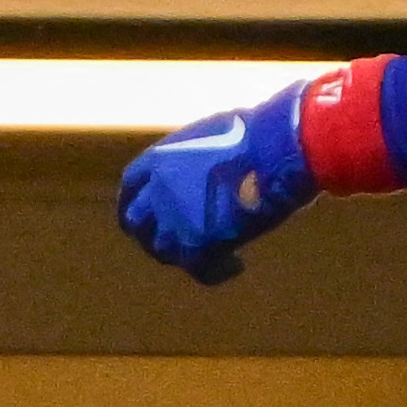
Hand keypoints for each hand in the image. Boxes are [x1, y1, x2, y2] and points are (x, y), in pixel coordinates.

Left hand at [118, 83, 317, 283]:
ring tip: (210, 256)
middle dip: (152, 235)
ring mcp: (175, 219)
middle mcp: (157, 190)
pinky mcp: (199, 243)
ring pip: (164, 250)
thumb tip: (209, 166)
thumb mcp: (212, 134)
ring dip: (184, 255)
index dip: (136, 204)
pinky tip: (236, 265)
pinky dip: (216, 272)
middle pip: (138, 223)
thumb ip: (198, 156)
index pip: (130, 188)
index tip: (147, 214)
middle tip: (177, 242)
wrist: (275, 151)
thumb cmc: (257, 134)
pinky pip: (200, 270)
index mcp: (158, 159)